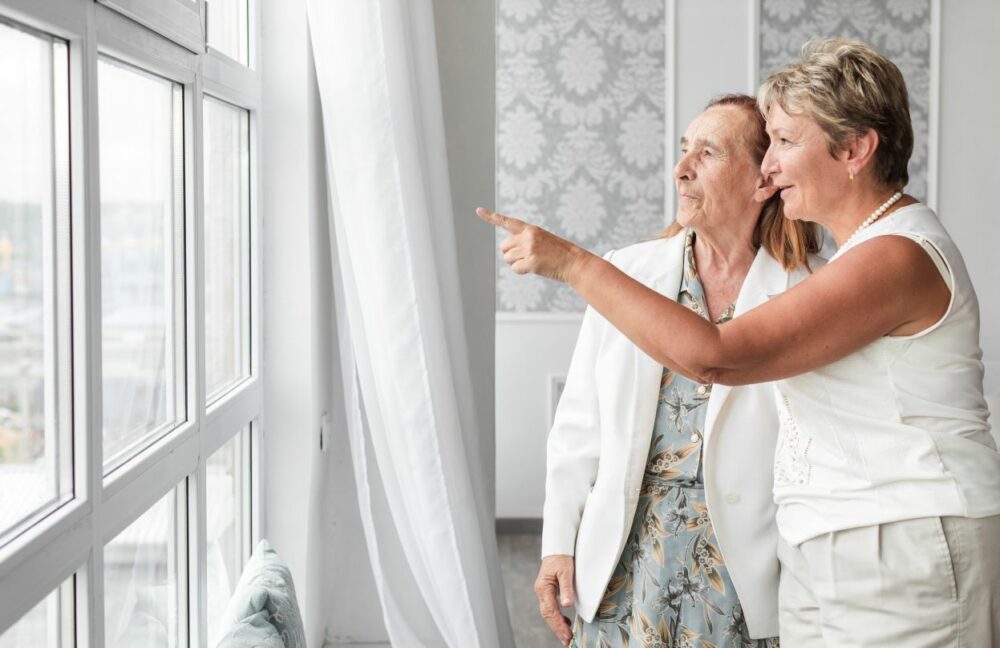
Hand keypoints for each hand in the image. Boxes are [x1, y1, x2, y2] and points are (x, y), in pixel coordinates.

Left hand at [476, 207, 591, 283]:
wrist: (575, 262)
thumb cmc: (559, 254)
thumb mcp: (542, 240)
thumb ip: (525, 241)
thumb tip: (507, 253)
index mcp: (531, 229)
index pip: (508, 221)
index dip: (491, 217)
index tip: (478, 210)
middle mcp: (528, 237)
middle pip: (504, 246)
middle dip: (510, 254)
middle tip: (525, 257)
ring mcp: (530, 249)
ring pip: (508, 259)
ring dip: (517, 264)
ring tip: (533, 262)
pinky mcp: (532, 262)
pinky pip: (515, 268)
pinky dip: (522, 271)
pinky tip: (534, 268)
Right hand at [534, 554, 575, 645]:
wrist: (558, 547)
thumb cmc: (561, 557)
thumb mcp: (566, 571)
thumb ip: (566, 588)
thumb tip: (567, 605)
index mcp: (543, 588)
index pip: (550, 611)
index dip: (559, 625)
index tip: (567, 636)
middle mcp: (541, 592)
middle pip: (548, 615)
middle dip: (557, 629)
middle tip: (568, 641)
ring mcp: (543, 592)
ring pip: (548, 613)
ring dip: (557, 625)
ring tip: (567, 636)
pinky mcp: (548, 591)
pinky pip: (550, 608)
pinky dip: (557, 617)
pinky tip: (566, 622)